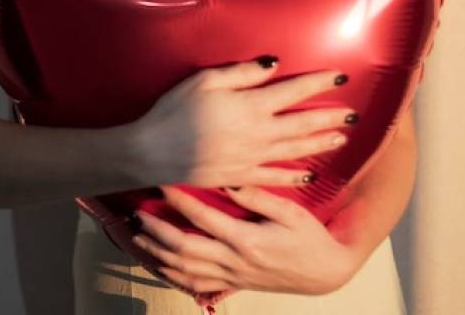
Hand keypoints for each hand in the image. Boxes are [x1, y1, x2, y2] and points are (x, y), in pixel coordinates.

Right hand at [130, 57, 354, 187]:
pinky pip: (275, 178)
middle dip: (330, 117)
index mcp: (249, 106)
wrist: (151, 153)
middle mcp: (257, 133)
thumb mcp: (204, 81)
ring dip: (320, 145)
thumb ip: (241, 73)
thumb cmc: (173, 111)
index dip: (319, 83)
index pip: (293, 91)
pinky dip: (295, 177)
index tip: (341, 76)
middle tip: (354, 114)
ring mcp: (250, 158)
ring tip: (341, 139)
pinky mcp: (240, 176)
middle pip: (302, 124)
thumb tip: (274, 64)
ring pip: (295, 151)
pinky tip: (310, 176)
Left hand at [132, 184, 360, 296]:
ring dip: (158, 254)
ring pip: (185, 270)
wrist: (326, 271)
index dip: (179, 201)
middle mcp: (235, 262)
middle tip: (138, 213)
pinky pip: (196, 284)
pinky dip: (173, 275)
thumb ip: (257, 196)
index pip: (203, 219)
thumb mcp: (290, 212)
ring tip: (138, 236)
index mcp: (247, 241)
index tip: (163, 183)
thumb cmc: (310, 237)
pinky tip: (158, 264)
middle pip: (184, 249)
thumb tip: (228, 178)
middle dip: (157, 231)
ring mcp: (232, 277)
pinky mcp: (234, 284)